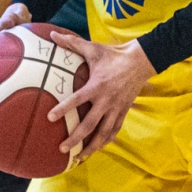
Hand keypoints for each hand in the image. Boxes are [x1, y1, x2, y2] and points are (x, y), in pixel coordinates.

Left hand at [45, 30, 151, 161]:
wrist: (141, 60)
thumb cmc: (114, 54)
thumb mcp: (93, 48)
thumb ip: (72, 43)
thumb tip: (53, 34)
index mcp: (96, 86)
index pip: (76, 100)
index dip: (63, 109)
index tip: (49, 118)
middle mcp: (106, 100)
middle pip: (89, 124)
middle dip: (76, 138)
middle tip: (63, 148)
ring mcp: (116, 108)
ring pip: (103, 132)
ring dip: (91, 146)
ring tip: (80, 157)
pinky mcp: (124, 111)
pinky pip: (115, 129)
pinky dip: (107, 139)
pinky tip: (99, 147)